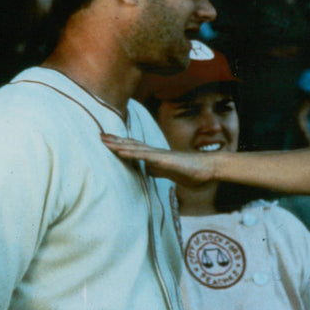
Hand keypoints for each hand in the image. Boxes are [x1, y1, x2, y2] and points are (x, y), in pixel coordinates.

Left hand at [100, 134, 214, 186]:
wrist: (210, 168)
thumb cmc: (194, 172)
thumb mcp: (171, 174)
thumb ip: (158, 171)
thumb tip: (147, 170)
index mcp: (158, 157)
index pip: (136, 148)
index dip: (122, 144)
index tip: (108, 141)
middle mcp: (157, 153)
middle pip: (132, 144)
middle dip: (115, 140)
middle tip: (100, 135)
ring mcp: (160, 155)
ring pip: (135, 148)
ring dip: (118, 143)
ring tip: (104, 140)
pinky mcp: (164, 159)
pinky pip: (144, 156)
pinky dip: (131, 152)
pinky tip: (120, 150)